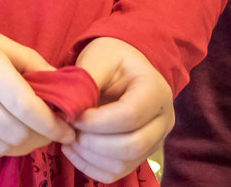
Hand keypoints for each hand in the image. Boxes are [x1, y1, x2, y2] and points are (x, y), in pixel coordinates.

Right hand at [0, 16, 74, 158]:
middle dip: (43, 136)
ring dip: (25, 144)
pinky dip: (2, 148)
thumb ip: (29, 60)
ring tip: (32, 134)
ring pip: (3, 146)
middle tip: (53, 130)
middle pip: (18, 132)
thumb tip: (61, 82)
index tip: (68, 128)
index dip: (54, 124)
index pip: (28, 108)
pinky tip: (7, 136)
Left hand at [63, 38, 171, 182]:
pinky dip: (91, 167)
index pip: (129, 116)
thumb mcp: (97, 57)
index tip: (72, 116)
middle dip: (92, 143)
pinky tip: (73, 150)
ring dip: (89, 156)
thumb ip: (85, 81)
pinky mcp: (141, 154)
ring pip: (125, 163)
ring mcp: (155, 141)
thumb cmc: (110, 58)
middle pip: (132, 146)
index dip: (96, 121)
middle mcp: (163, 120)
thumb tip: (68, 110)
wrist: (124, 67)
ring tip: (67, 138)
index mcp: (155, 91)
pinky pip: (118, 172)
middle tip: (67, 129)